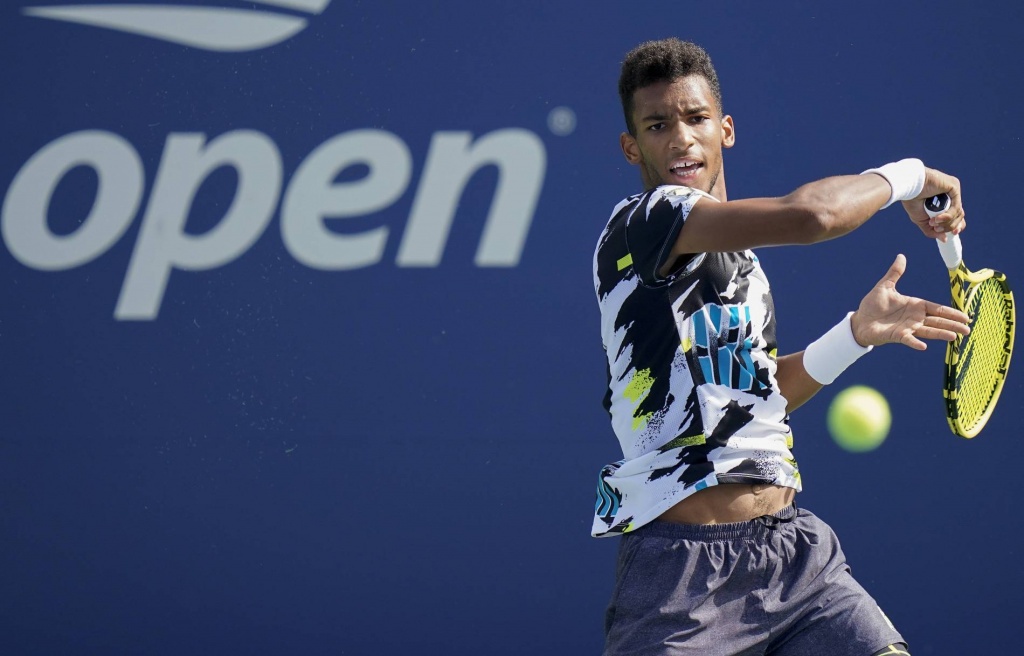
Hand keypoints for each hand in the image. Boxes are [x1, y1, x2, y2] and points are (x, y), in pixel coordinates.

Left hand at [850, 254, 969, 349]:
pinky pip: (908, 339)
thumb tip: (901, 256)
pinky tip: (924, 346)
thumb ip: (895, 273)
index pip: (937, 308)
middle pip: (937, 321)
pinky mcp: (897, 336)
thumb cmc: (873, 305)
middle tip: (968, 329)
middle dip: (952, 324)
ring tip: (954, 337)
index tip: (965, 316)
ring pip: (928, 331)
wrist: (860, 320)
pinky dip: (915, 343)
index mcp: (915, 305)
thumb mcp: (885, 287)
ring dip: (941, 333)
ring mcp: (907, 328)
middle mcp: (914, 318)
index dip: (950, 312)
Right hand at [901, 167, 965, 238]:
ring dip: (947, 222)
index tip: (953, 234)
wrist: (907, 188)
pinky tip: (938, 218)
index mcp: (944, 204)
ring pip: (959, 213)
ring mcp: (953, 192)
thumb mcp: (922, 220)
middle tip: (936, 228)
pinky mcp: (954, 187)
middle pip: (960, 217)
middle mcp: (951, 198)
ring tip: (934, 222)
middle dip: (949, 226)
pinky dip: (948, 215)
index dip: (956, 226)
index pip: (957, 217)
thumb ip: (932, 231)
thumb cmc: (912, 201)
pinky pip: (956, 206)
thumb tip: (944, 239)